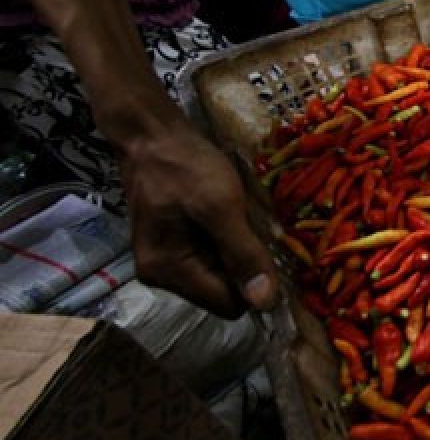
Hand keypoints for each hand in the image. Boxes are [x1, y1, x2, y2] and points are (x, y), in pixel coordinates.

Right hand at [119, 119, 277, 318]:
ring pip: (220, 275)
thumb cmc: (185, 166)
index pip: (229, 305)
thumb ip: (242, 255)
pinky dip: (225, 240)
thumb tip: (266, 305)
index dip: (254, 283)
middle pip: (224, 292)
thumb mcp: (221, 207)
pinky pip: (211, 258)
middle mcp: (161, 277)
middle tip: (244, 224)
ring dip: (235, 250)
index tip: (265, 247)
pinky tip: (223, 215)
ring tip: (232, 216)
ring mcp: (165, 262)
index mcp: (168, 273)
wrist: (152, 134)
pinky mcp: (173, 247)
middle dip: (242, 264)